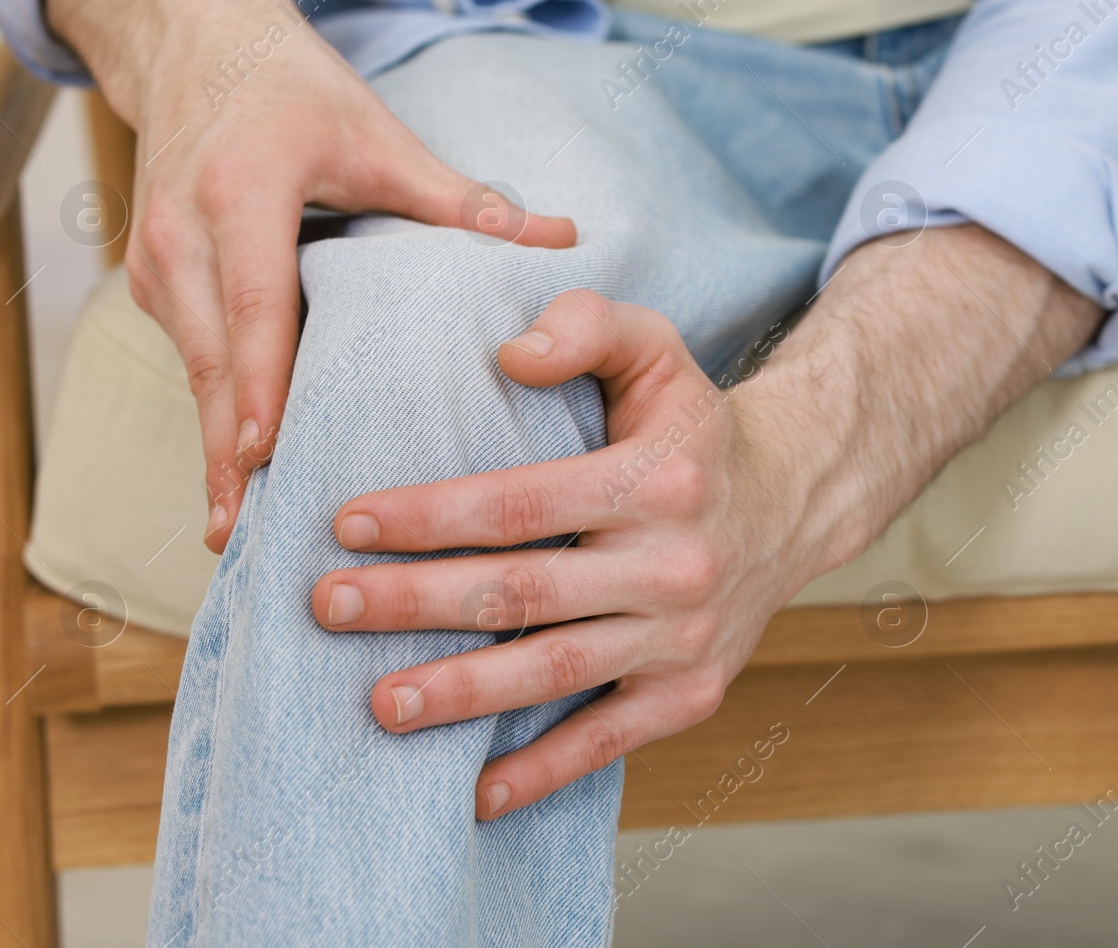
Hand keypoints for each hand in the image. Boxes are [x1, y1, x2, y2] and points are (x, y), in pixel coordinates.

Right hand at [45, 0, 575, 550]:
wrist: (192, 44)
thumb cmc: (291, 86)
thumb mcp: (376, 134)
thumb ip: (462, 200)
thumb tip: (564, 239)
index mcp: (241, 194)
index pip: (254, 304)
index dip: (259, 384)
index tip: (265, 457)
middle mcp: (185, 237)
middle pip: (212, 362)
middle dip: (225, 453)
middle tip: (245, 534)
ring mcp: (161, 265)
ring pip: (194, 372)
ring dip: (215, 448)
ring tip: (244, 527)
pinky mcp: (158, 283)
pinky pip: (192, 361)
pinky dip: (215, 416)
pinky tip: (241, 475)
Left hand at [312, 290, 829, 819]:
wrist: (790, 503)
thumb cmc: (692, 429)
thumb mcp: (658, 349)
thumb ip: (586, 325)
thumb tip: (510, 354)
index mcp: (659, 480)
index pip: (521, 503)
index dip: (429, 517)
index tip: (347, 522)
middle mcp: (675, 565)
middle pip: (522, 593)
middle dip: (414, 603)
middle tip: (328, 605)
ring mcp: (684, 639)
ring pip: (554, 673)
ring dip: (461, 694)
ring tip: (379, 702)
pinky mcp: (691, 694)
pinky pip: (608, 741)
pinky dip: (542, 772)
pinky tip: (473, 793)